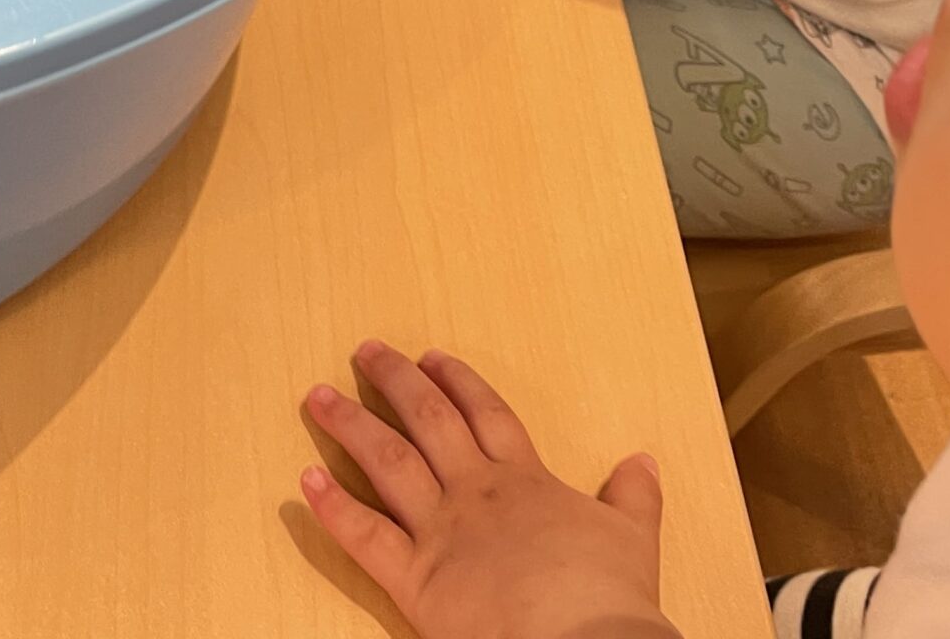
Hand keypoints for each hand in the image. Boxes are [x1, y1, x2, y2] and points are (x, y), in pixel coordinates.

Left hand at [300, 341, 681, 638]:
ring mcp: (442, 532)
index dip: (456, 381)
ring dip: (350, 425)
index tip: (432, 357)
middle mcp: (476, 494)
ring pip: (387, 462)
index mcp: (525, 480)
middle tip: (364, 352)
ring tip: (318, 396)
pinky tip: (307, 480)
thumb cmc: (609, 597)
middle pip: (428, 420)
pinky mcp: (415, 579)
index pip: (485, 413)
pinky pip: (364, 537)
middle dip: (394, 381)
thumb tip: (642, 461)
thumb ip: (633, 497)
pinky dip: (333, 508)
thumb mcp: (633, 538)